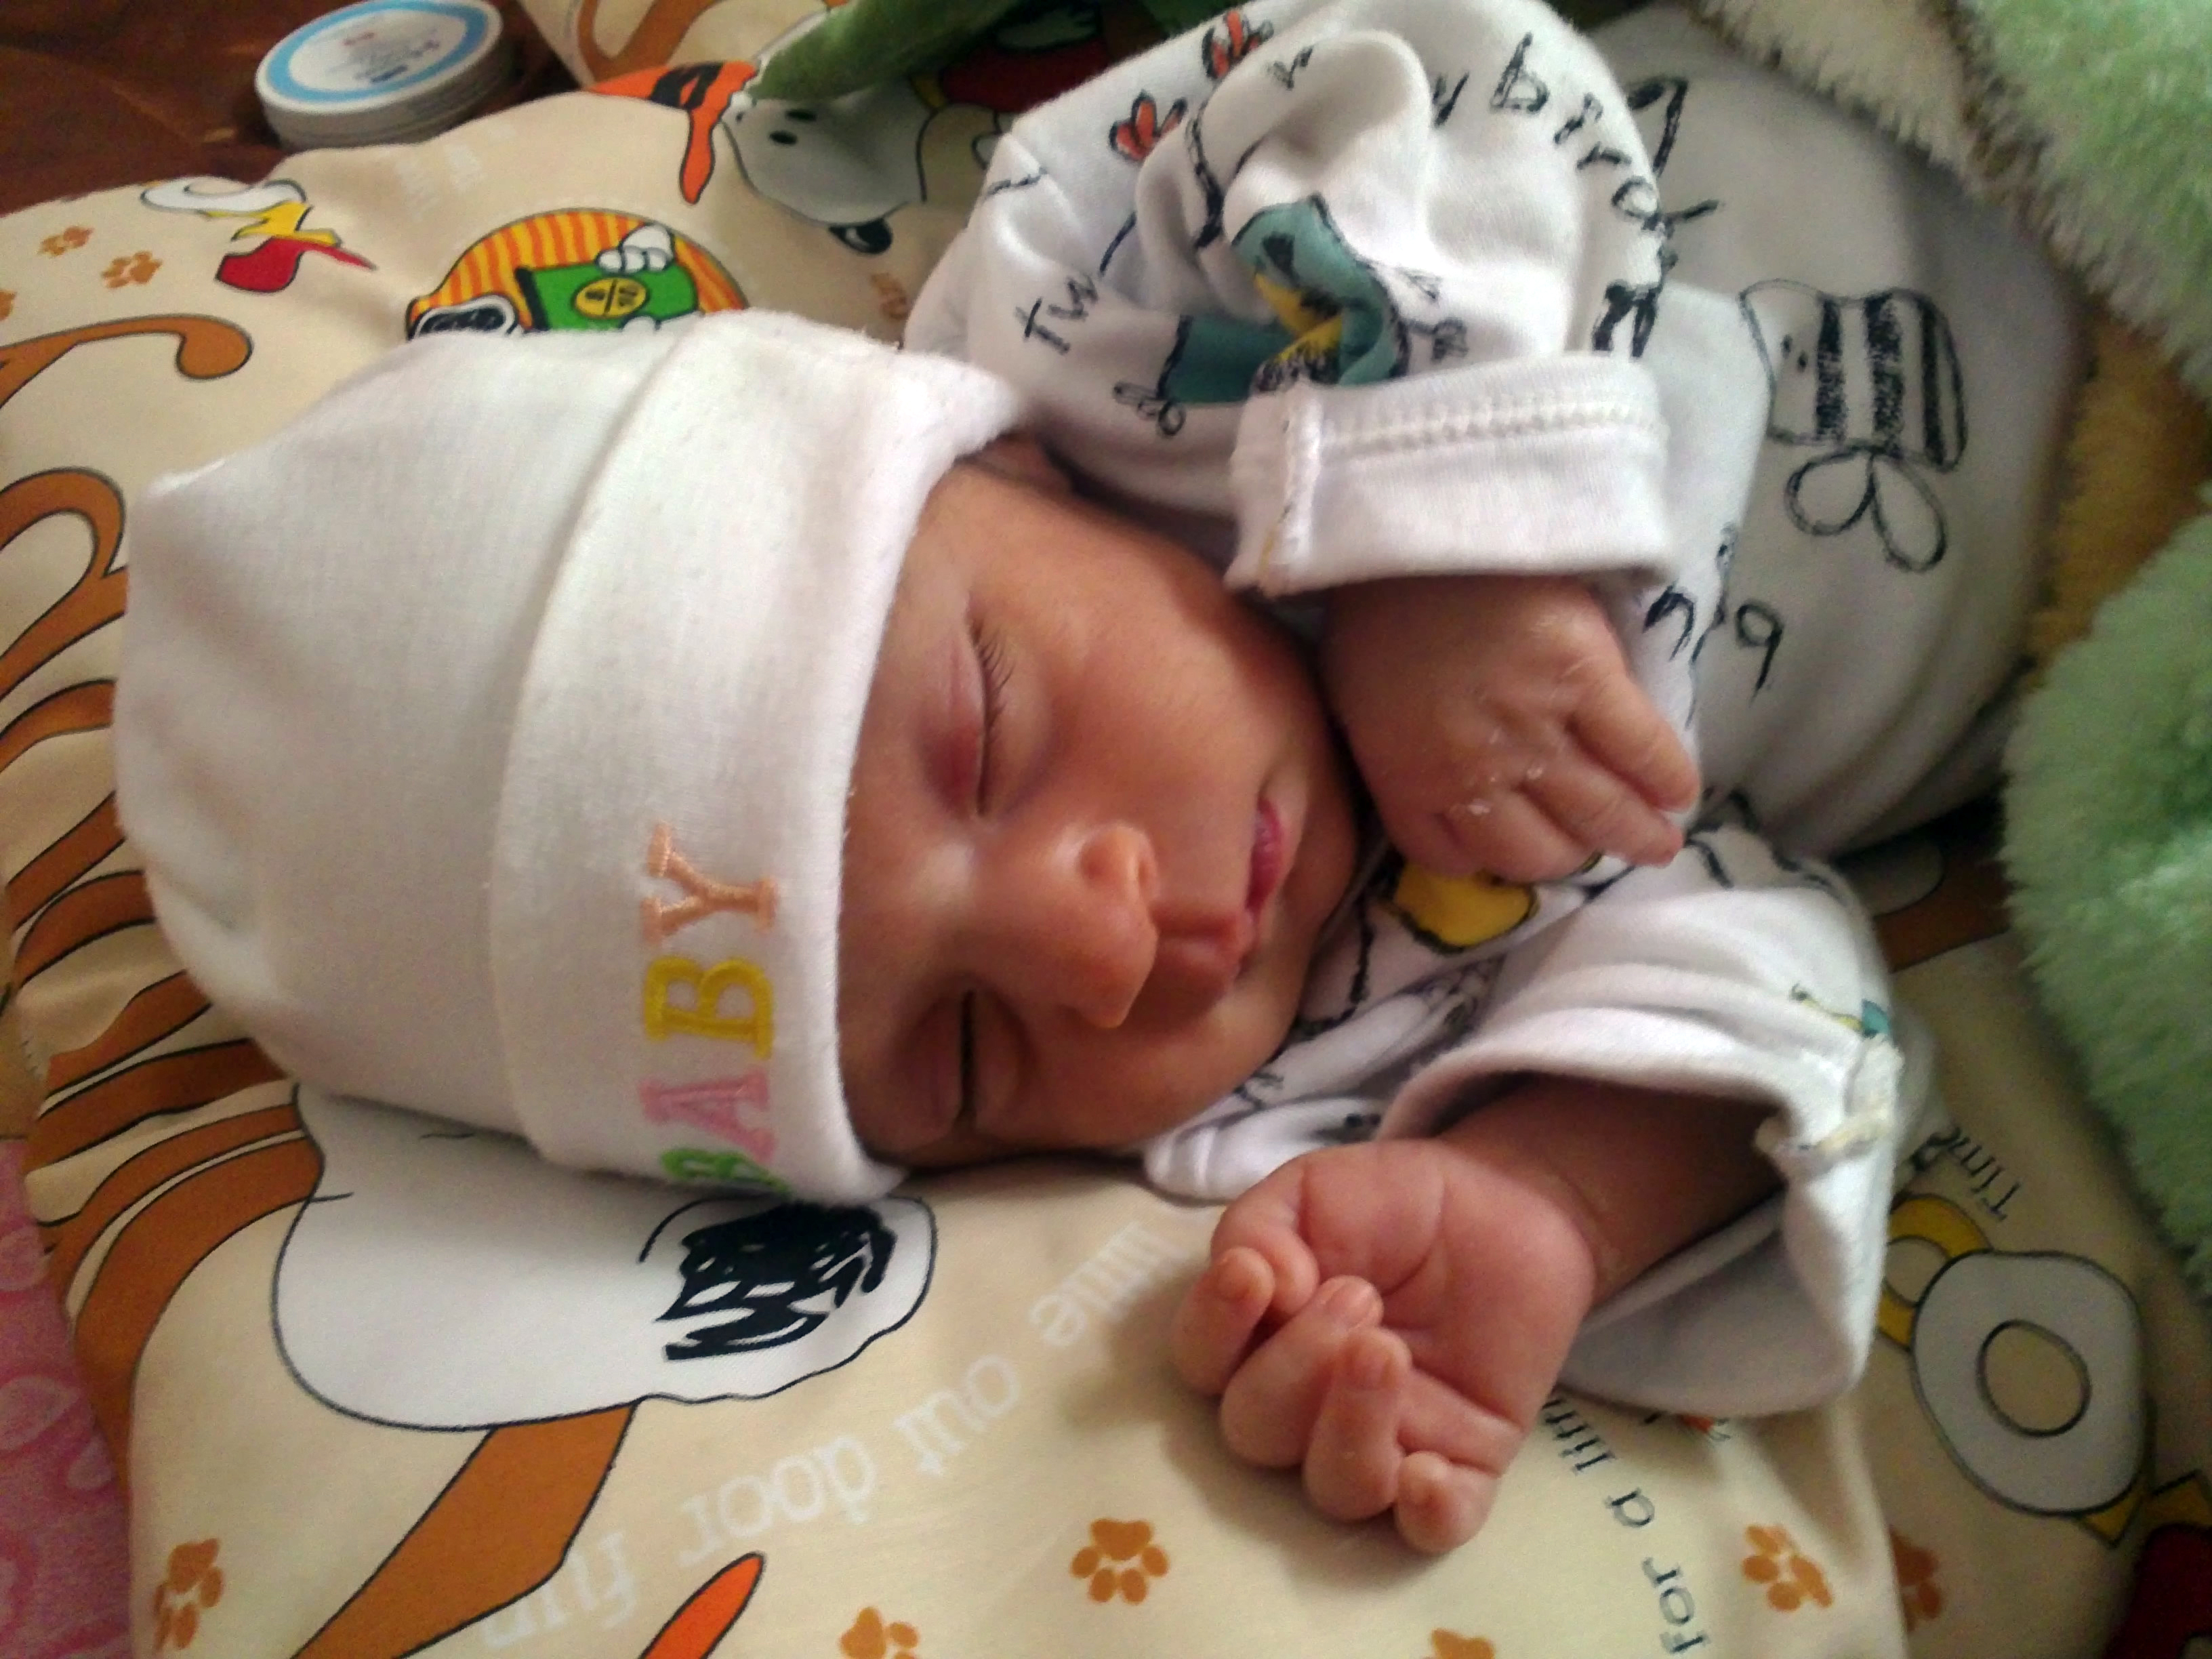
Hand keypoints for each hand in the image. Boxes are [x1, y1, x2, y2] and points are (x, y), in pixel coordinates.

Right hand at [1168, 1138, 1598, 1551]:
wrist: (1508, 1201)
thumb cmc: (1394, 1204)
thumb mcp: (1313, 1188)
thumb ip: (1262, 1225)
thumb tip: (1262, 1284)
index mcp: (1258, 1339)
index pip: (1203, 1365)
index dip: (1213, 1329)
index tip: (1251, 1274)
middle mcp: (1308, 1407)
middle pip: (1258, 1434)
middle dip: (1294, 1367)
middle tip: (1356, 1295)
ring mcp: (1387, 1442)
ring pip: (1336, 1487)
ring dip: (1348, 1425)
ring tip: (1384, 1349)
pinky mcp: (1463, 1463)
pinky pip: (1433, 1529)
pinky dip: (1426, 1515)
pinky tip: (1426, 1473)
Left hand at [1321, 574, 1697, 882]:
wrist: (1411, 518)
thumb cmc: (1375, 604)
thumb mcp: (1357, 697)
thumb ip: (1398, 750)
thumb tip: (1435, 776)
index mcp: (1407, 778)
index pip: (1454, 857)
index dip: (1489, 858)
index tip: (1514, 843)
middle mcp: (1473, 772)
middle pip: (1535, 852)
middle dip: (1567, 856)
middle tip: (1593, 844)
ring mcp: (1534, 729)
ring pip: (1596, 813)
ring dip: (1635, 837)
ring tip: (1658, 842)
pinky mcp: (1586, 679)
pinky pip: (1641, 751)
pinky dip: (1667, 778)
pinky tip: (1679, 791)